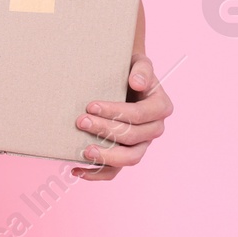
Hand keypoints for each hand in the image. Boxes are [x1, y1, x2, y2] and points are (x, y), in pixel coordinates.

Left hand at [73, 53, 171, 180]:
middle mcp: (154, 129)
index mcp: (160, 107)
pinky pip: (115, 171)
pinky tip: (77, 169)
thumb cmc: (131, 70)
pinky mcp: (126, 155)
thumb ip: (142, 69)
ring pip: (129, 159)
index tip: (91, 105)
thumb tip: (137, 83)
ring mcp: (142, 145)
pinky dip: (97, 174)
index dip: (115, 112)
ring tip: (83, 151)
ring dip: (105, 157)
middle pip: (132, 137)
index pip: (139, 115)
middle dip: (105, 130)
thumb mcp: (139, 62)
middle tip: (81, 121)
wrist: (124, 79)